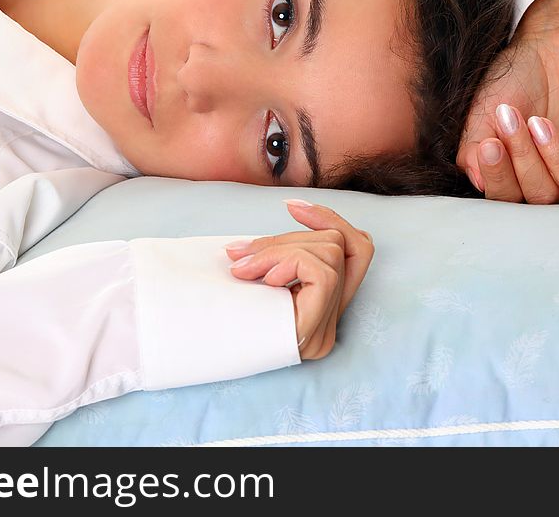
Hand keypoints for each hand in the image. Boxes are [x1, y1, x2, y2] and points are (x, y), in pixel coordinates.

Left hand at [222, 199, 374, 359]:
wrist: (200, 351)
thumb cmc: (222, 310)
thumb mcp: (259, 269)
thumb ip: (281, 249)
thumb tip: (292, 206)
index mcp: (322, 306)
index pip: (359, 249)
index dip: (332, 219)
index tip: (290, 206)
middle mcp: (331, 320)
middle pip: (337, 244)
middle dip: (290, 237)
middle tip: (241, 253)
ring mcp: (326, 329)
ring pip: (330, 251)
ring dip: (282, 250)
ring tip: (246, 270)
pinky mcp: (316, 331)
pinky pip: (322, 272)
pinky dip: (289, 263)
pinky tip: (266, 281)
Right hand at [457, 0, 558, 203]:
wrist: (553, 39)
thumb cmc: (514, 80)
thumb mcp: (483, 114)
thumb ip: (472, 150)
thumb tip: (478, 183)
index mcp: (521, 176)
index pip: (510, 200)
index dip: (500, 179)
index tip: (490, 144)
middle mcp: (555, 177)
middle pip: (544, 198)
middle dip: (524, 160)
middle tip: (512, 119)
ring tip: (541, 125)